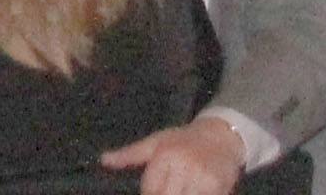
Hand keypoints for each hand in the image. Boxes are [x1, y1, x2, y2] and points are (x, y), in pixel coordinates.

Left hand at [101, 120, 248, 194]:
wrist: (221, 136)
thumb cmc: (183, 140)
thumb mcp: (156, 142)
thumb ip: (130, 155)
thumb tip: (103, 160)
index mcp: (165, 155)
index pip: (150, 190)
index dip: (151, 192)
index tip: (157, 187)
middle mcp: (183, 165)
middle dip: (166, 194)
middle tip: (170, 186)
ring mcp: (202, 178)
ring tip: (180, 187)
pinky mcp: (218, 187)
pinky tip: (194, 190)